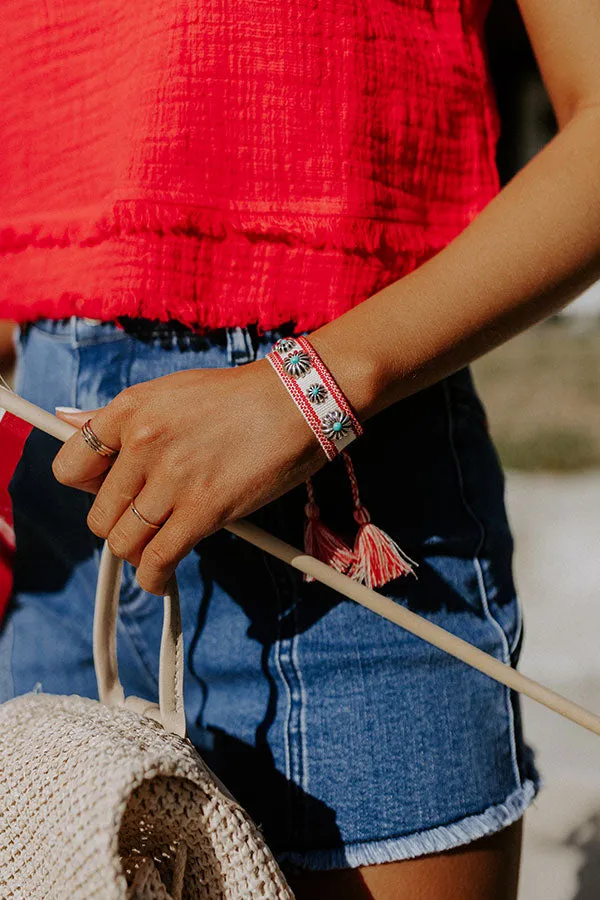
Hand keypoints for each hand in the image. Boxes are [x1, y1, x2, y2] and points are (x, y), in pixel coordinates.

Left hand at [52, 359, 324, 594]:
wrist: (299, 400)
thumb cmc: (239, 397)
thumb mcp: (170, 392)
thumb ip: (116, 415)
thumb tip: (64, 420)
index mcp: (131, 409)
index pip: (70, 467)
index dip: (88, 489)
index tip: (111, 494)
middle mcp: (143, 442)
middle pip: (98, 515)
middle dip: (119, 527)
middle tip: (147, 522)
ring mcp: (172, 477)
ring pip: (123, 543)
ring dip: (138, 553)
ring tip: (158, 548)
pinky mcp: (204, 509)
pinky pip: (157, 560)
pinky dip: (153, 578)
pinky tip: (160, 577)